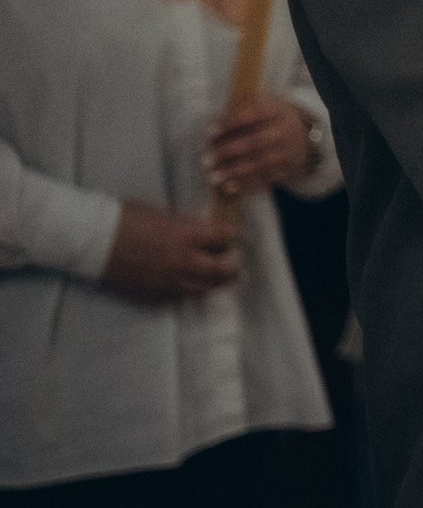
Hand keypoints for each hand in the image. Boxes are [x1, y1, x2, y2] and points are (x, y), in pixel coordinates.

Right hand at [100, 202, 240, 301]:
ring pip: (204, 286)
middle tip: (239, 264)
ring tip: (229, 280)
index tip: (243, 238)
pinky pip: (182, 294)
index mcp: (185, 236)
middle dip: (233, 265)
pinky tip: (200, 287)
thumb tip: (203, 228)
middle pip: (220, 268)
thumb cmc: (125, 218)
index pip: (223, 238)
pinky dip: (195, 290)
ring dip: (219, 283)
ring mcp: (167, 278)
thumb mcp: (162, 213)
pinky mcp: (153, 289)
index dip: (236, 238)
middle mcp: (181, 260)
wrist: (93, 238)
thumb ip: (186, 224)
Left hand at [203, 96, 315, 202]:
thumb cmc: (271, 118)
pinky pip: (266, 179)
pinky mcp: (288, 169)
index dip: (230, 124)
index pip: (251, 115)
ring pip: (259, 164)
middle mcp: (283, 131)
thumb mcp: (262, 105)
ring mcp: (287, 152)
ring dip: (235, 172)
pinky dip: (247, 185)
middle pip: (254, 142)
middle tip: (207, 160)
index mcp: (275, 111)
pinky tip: (230, 187)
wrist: (304, 134)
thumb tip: (213, 124)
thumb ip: (239, 111)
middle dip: (228, 152)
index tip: (209, 133)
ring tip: (215, 177)